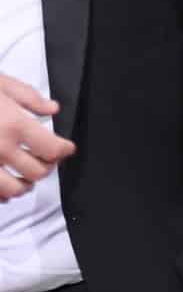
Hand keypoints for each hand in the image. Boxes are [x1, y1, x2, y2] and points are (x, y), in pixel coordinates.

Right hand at [0, 71, 75, 201]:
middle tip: (46, 159)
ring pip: (15, 189)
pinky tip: (3, 185)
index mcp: (13, 124)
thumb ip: (28, 97)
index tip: (66, 148)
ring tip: (25, 176)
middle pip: (38, 172)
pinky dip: (2, 193)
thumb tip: (52, 110)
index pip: (52, 148)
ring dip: (24, 184)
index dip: (63, 150)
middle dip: (46, 166)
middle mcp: (0, 148)